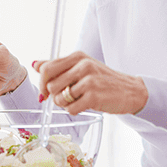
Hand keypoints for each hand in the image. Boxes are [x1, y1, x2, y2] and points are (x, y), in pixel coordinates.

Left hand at [33, 52, 147, 114]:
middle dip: (54, 95)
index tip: (45, 92)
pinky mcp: (94, 96)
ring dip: (64, 104)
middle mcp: (83, 66)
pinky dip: (74, 110)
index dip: (42, 83)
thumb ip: (58, 66)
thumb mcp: (82, 67)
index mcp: (77, 56)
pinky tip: (84, 105)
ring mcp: (89, 81)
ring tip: (77, 100)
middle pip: (50, 85)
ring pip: (59, 98)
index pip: (47, 68)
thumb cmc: (104, 80)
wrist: (131, 91)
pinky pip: (71, 109)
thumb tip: (35, 64)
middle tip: (66, 97)